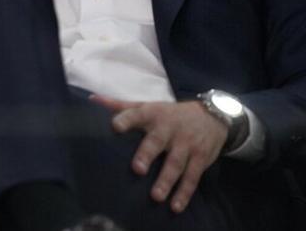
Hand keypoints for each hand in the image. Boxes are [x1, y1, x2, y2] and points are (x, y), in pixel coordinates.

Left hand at [92, 95, 227, 213]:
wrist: (212, 116)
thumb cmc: (170, 114)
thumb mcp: (148, 106)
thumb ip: (121, 106)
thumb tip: (93, 99)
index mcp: (153, 114)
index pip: (137, 114)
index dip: (126, 119)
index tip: (114, 126)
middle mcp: (170, 128)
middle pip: (157, 141)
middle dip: (147, 154)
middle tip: (137, 169)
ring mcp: (186, 144)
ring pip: (175, 163)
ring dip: (166, 180)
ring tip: (155, 196)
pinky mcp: (200, 158)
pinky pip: (192, 177)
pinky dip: (184, 193)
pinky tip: (175, 206)